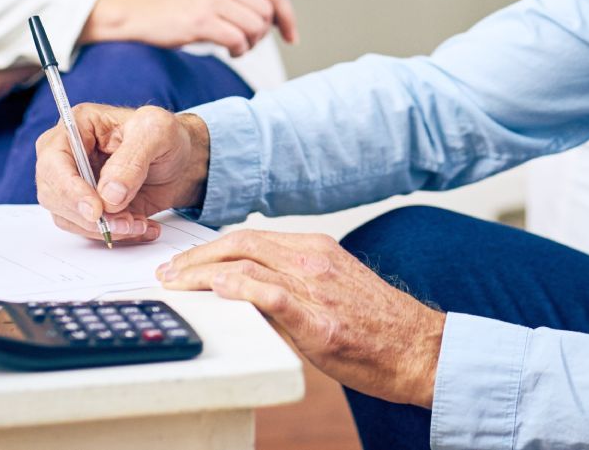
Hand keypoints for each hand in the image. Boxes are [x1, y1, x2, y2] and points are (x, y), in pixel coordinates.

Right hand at [35, 106, 210, 241]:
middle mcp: (69, 156)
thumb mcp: (158, 132)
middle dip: (89, 215)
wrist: (182, 161)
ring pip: (69, 217)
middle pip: (54, 194)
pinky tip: (142, 226)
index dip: (69, 189)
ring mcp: (76, 184)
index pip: (54, 161)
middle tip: (125, 222)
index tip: (96, 210)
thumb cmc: (167, 136)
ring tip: (140, 223)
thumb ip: (132, 159)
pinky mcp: (88, 207)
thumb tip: (108, 195)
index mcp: (78, 126)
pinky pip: (88, 229)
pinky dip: (115, 234)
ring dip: (104, 228)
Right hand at [83, 0, 299, 54]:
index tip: (291, 37)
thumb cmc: (175, 6)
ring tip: (236, 46)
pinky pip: (237, 39)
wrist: (135, 11)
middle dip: (264, 34)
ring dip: (251, 43)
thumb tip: (274, 19)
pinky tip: (230, 51)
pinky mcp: (200, 20)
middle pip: (267, 12)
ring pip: (255, 27)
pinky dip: (239, 50)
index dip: (287, 17)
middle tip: (248, 43)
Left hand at [159, 230, 443, 406]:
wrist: (420, 350)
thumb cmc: (379, 326)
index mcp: (316, 248)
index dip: (210, 248)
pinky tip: (215, 290)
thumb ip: (295, 282)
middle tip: (168, 273)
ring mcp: (316, 288)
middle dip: (196, 257)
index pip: (250, 237)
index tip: (185, 262)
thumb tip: (249, 291)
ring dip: (201, 273)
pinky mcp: (319, 321)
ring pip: (247, 264)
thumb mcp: (335, 289)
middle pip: (240, 243)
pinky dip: (238, 288)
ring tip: (176, 285)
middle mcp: (313, 259)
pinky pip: (270, 295)